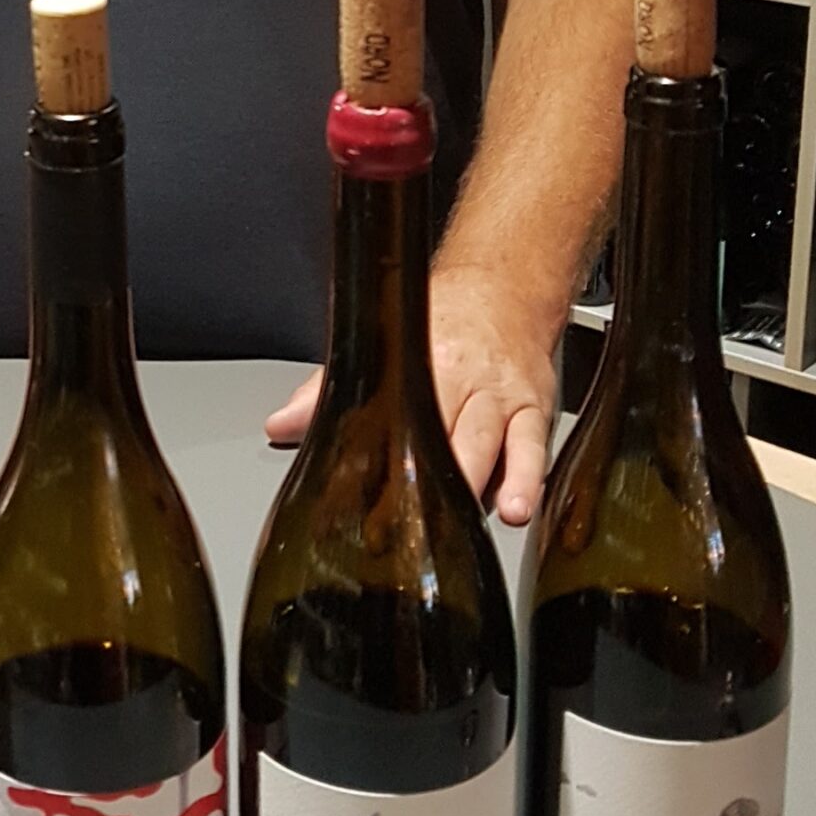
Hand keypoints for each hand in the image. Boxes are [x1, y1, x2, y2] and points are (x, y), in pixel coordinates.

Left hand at [264, 264, 558, 525]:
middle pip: (438, 436)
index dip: (369, 461)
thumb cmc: (442, 318)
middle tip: (400, 530)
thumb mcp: (380, 344)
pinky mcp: (535, 409)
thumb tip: (280, 424)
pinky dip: (528, 478)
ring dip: (473, 483)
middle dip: (421, 485)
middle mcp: (460, 381)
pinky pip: (533, 446)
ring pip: (486, 443)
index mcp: (416, 366)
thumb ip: (327, 388)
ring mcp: (500, 397)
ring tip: (461, 521)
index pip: (386, 418)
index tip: (351, 504)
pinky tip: (518, 507)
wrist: (506, 286)